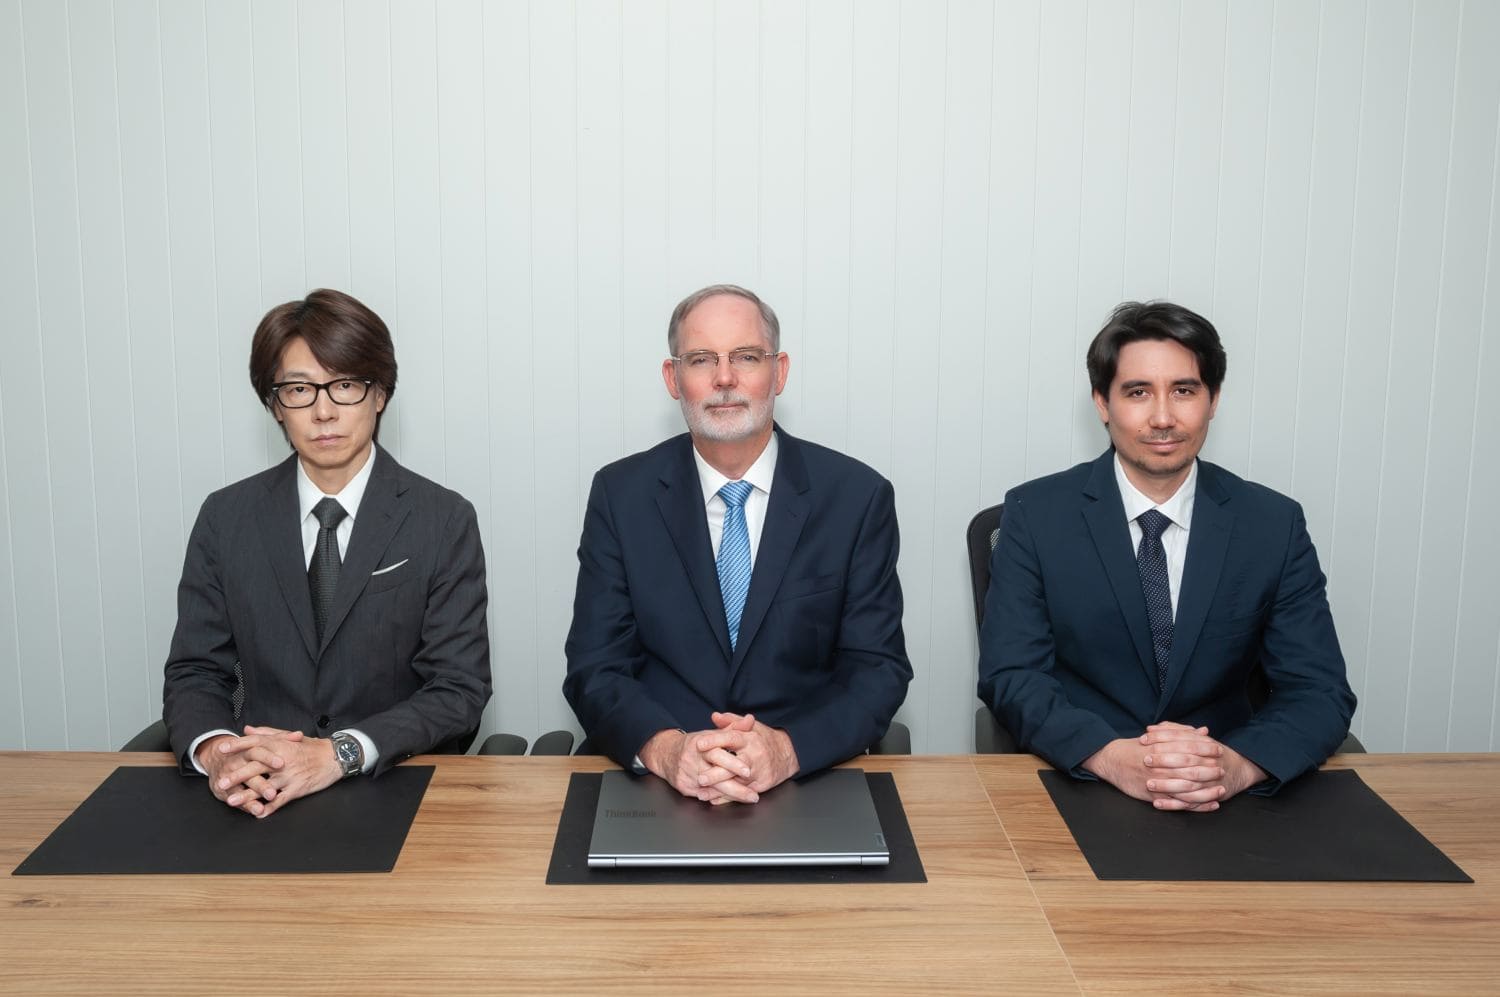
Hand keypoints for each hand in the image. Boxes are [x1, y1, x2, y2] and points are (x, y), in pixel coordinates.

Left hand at [200, 726, 341, 817]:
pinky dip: (269, 808)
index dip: (237, 746)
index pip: (255, 744)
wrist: (334, 757)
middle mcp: (282, 760)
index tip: (221, 750)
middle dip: (237, 776)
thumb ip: (266, 733)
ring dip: (247, 796)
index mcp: (279, 745)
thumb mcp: (289, 736)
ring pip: (265, 787)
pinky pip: (280, 801)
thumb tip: (247, 730)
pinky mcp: (297, 789)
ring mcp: (289, 776)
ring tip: (232, 801)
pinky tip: (257, 814)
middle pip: (256, 768)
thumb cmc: (311, 747)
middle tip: (221, 783)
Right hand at [639, 727, 758, 804]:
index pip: (717, 754)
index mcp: (700, 744)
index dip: (733, 763)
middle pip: (715, 775)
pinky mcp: (684, 786)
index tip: (748, 771)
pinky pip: (704, 795)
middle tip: (753, 794)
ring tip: (750, 798)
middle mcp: (692, 759)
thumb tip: (751, 720)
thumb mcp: (712, 734)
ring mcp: (687, 774)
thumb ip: (733, 728)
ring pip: (712, 789)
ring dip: (732, 795)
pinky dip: (720, 799)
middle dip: (735, 786)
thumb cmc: (695, 745)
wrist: (666, 754)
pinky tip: (734, 801)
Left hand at [704, 712, 798, 794]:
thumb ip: (731, 721)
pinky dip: (727, 798)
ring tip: (702, 793)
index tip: (699, 744)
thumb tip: (715, 716)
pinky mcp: (761, 785)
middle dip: (716, 773)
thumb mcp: (751, 727)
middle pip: (734, 765)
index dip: (715, 740)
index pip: (731, 738)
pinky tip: (714, 800)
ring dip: (718, 789)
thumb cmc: (764, 740)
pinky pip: (742, 793)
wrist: (787, 755)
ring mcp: (758, 772)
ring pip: (736, 782)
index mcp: (750, 739)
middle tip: (700, 778)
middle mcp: (754, 755)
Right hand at [1083, 727, 1224, 812]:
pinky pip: (1179, 803)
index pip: (1187, 747)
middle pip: (1189, 768)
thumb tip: (1203, 731)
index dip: (1204, 749)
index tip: (1218, 749)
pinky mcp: (1155, 796)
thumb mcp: (1156, 736)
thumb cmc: (1136, 748)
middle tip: (1222, 769)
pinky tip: (1210, 804)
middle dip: (1208, 770)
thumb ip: (1180, 732)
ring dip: (1206, 790)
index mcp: (1160, 748)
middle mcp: (1160, 765)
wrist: (1112, 760)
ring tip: (1221, 789)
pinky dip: (1196, 805)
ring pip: (1187, 788)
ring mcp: (1158, 782)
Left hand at [1141, 722, 1266, 804]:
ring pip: (1186, 784)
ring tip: (1148, 784)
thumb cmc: (1211, 752)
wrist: (1240, 768)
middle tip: (1145, 760)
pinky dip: (1172, 804)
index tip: (1144, 739)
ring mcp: (1208, 781)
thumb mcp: (1196, 738)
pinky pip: (1189, 803)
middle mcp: (1207, 762)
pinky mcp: (1208, 797)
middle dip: (1163, 760)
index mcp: (1203, 745)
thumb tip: (1151, 728)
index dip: (1162, 737)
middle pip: (1184, 760)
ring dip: (1166, 785)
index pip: (1181, 739)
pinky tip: (1157, 803)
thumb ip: (1174, 731)